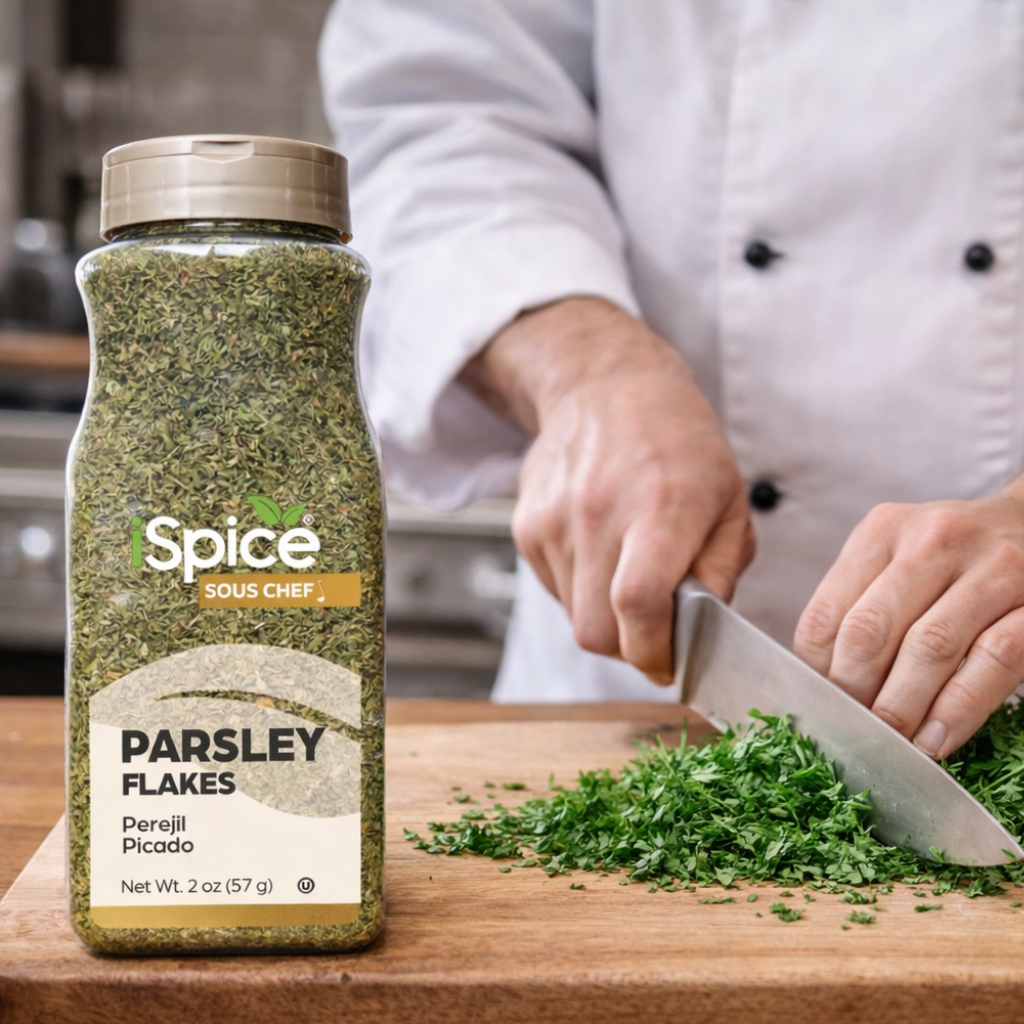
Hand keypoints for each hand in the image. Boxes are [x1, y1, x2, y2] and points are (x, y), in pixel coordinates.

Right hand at [460, 298, 753, 682]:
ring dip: (606, 620)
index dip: (655, 651)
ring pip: (574, 618)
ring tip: (629, 577)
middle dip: (630, 648)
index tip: (671, 663)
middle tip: (655, 632)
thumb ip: (721, 573)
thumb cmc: (677, 441)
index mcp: (659, 507)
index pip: (638, 605)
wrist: (605, 388)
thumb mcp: (728, 501)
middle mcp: (598, 513)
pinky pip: (555, 591)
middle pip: (598, 630)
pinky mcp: (526, 527)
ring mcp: (554, 521)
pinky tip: (603, 556)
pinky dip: (581, 593)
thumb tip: (702, 633)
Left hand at [794, 484, 1023, 757]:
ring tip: (892, 744)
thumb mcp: (897, 559)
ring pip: (929, 649)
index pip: (828, 614)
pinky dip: (958, 709)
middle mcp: (932, 541)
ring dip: (903, 707)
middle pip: (871, 631)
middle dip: (855, 693)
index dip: (818, 672)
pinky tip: (937, 739)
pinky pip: (993, 661)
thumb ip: (861, 606)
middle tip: (854, 732)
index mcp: (882, 531)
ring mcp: (991, 569)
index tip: (822, 707)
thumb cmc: (952, 557)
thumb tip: (825, 684)